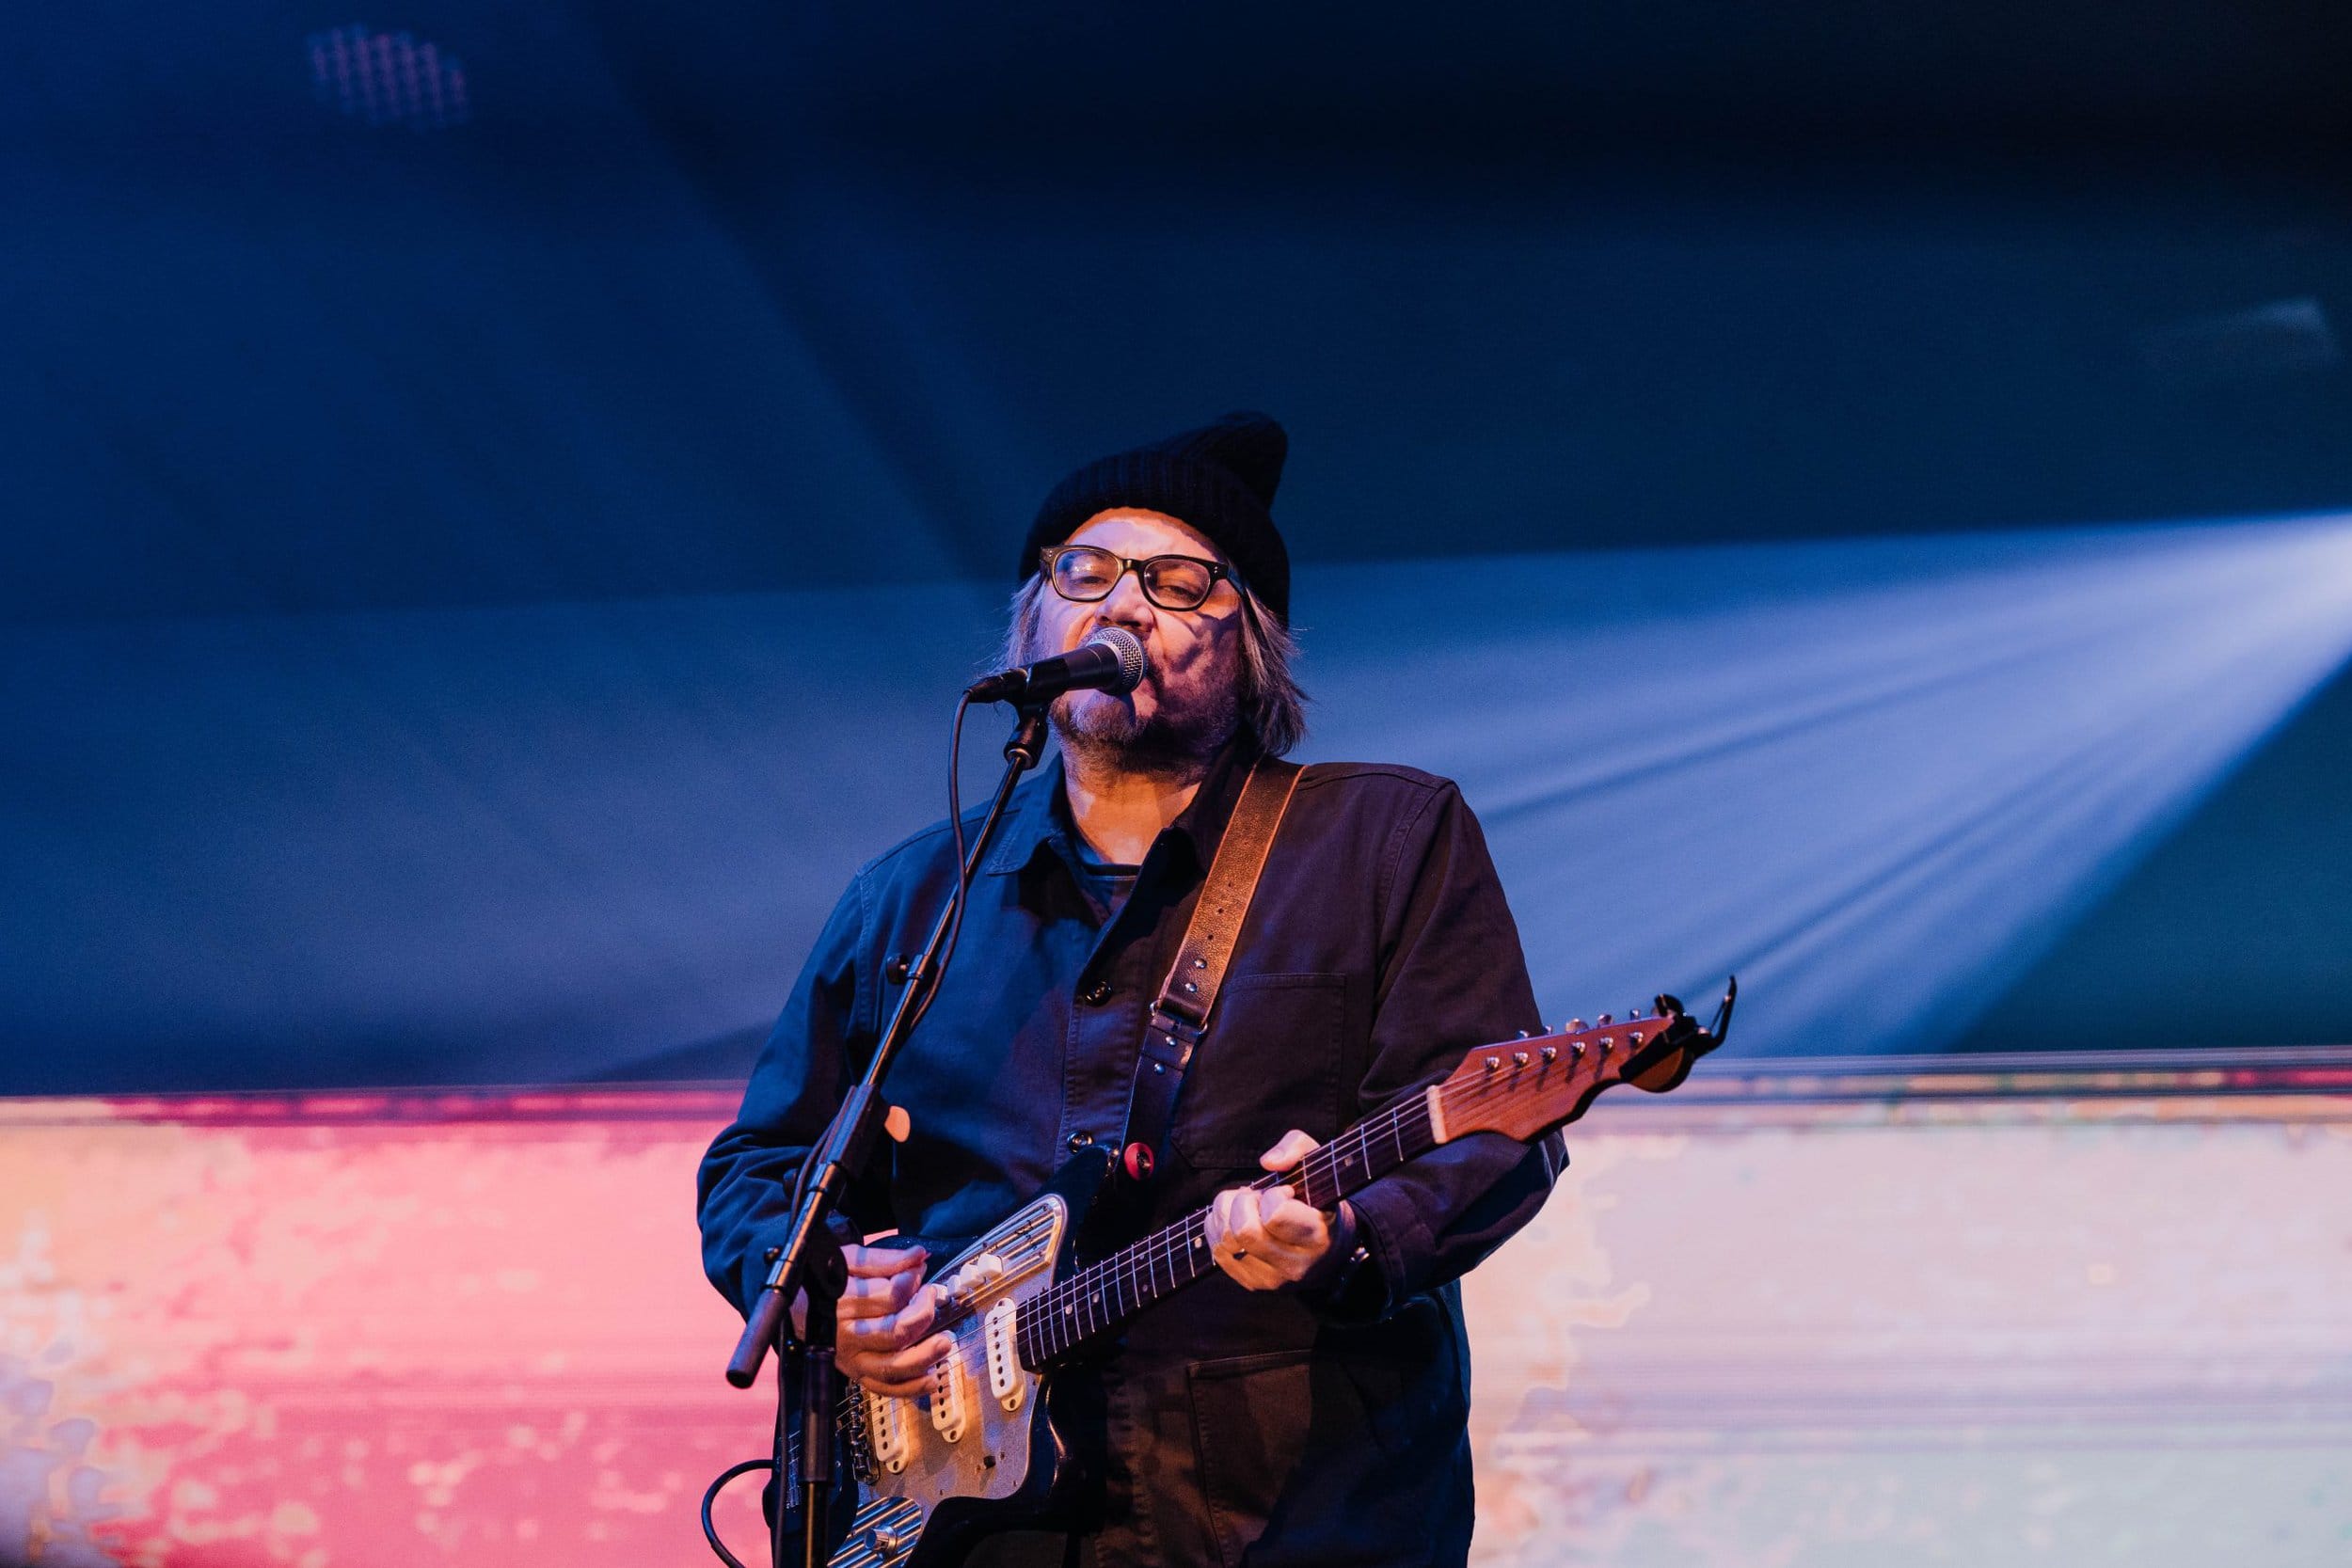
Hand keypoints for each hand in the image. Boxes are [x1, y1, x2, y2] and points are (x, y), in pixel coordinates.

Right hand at [830, 1243, 949, 1396]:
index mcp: (843, 1303)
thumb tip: (919, 1256)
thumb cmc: (825, 1282)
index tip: (916, 1272)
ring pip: (893, 1366)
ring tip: (944, 1342)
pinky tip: (931, 1378)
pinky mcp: (855, 1373)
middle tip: (931, 1295)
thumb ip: (885, 1259)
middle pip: (895, 1332)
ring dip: (924, 1356)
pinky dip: (909, 1388)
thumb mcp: (849, 1260)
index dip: (911, 1283)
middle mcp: (846, 1336)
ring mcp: (851, 1359)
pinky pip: (884, 1388)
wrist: (797, 1307)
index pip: (890, 1297)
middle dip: (923, 1314)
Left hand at [1204, 1129, 1354, 1290]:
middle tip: (1258, 1198)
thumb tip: (1267, 1162)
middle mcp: (1295, 1265)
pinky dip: (1219, 1229)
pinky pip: (1217, 1252)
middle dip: (1242, 1204)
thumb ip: (1297, 1147)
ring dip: (1227, 1215)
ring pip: (1225, 1242)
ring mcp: (1271, 1280)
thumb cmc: (1319, 1201)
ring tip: (1248, 1208)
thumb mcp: (1319, 1165)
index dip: (1273, 1195)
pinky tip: (1238, 1221)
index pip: (1274, 1215)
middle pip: (1243, 1231)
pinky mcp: (1252, 1284)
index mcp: (1317, 1236)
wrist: (1330, 1251)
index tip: (1286, 1193)